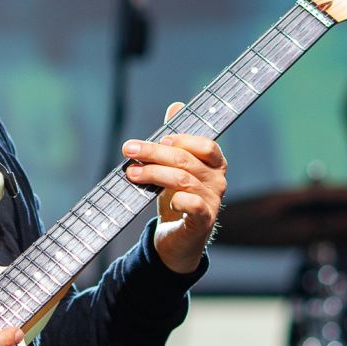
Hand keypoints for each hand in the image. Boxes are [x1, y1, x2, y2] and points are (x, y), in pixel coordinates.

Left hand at [123, 102, 227, 273]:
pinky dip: (177, 200)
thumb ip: (176, 139)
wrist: (178, 240)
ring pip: (183, 180)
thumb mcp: (174, 167)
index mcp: (215, 164)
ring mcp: (213, 201)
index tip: (157, 139)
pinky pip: (192, 205)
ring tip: (131, 173)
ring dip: (153, 173)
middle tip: (128, 150)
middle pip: (186, 160)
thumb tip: (176, 105)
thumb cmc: (177, 198)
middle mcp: (218, 181)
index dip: (180, 139)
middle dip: (153, 153)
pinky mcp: (203, 221)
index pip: (205, 144)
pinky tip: (165, 199)